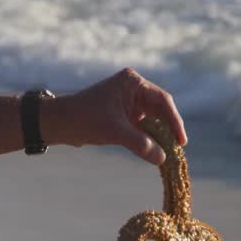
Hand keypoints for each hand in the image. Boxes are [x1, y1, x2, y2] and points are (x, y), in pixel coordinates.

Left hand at [44, 68, 187, 165]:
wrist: (59, 123)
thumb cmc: (84, 119)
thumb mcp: (114, 131)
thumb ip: (140, 144)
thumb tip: (163, 158)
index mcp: (132, 82)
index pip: (162, 100)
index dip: (175, 121)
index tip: (181, 141)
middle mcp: (133, 88)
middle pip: (160, 109)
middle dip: (168, 129)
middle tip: (177, 150)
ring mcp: (129, 101)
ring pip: (153, 119)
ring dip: (159, 135)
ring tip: (168, 153)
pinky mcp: (124, 114)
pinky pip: (143, 126)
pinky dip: (149, 138)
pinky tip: (154, 151)